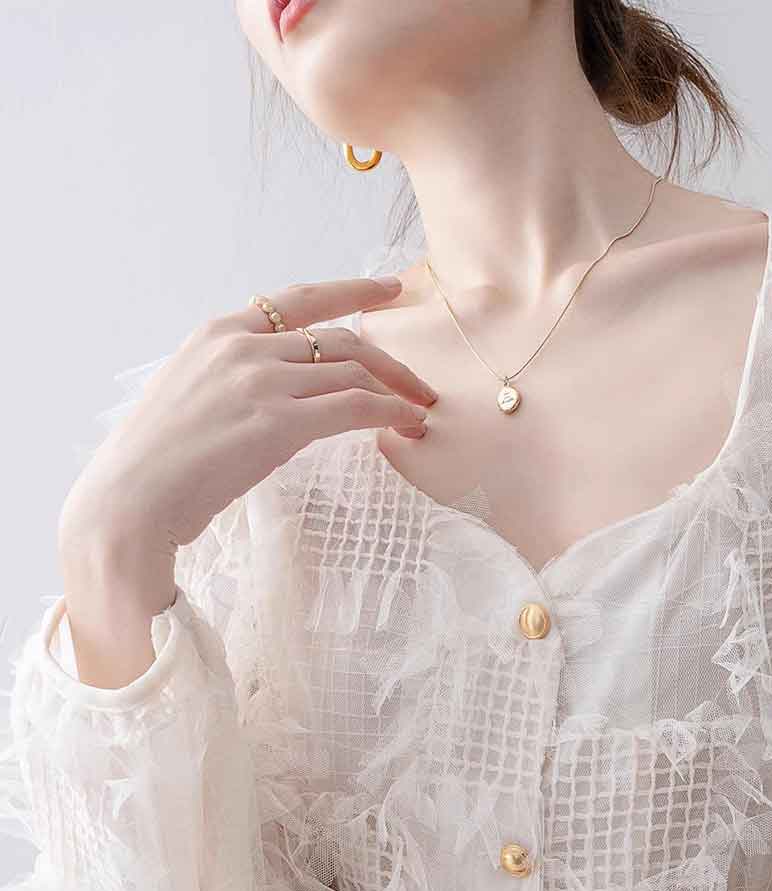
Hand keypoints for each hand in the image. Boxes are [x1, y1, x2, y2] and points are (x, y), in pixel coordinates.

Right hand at [60, 276, 438, 568]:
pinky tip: (407, 424)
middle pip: (339, 339)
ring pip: (352, 372)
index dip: (351, 291)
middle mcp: (244, 346)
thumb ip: (233, 381)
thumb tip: (271, 397)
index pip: (299, 300)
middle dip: (388, 360)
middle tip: (419, 383)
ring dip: (396, 391)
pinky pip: (353, 407)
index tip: (387, 291)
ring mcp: (262, 380)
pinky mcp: (278, 422)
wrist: (130, 497)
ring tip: (419, 411)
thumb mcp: (191, 395)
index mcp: (220, 333)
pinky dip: (389, 413)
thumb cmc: (156, 462)